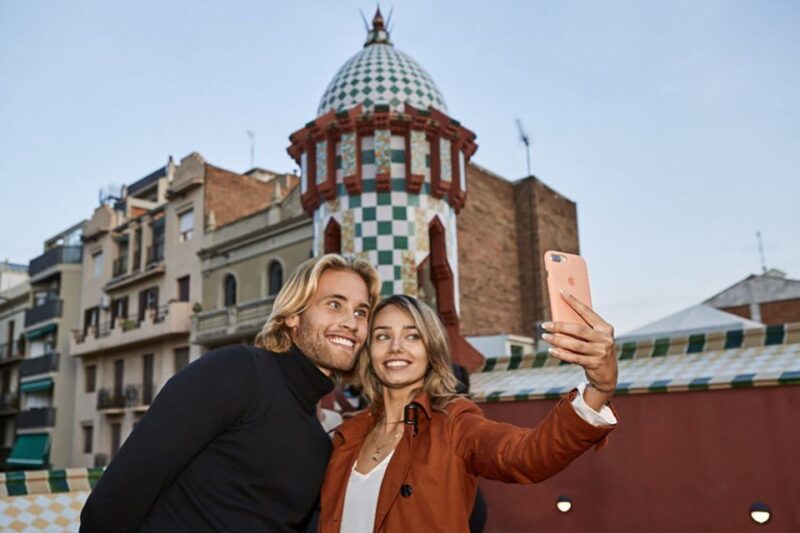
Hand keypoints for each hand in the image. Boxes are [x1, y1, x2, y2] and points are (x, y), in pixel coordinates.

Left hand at [541, 291, 616, 410]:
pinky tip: (551, 350)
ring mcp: (601, 352)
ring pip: (575, 344)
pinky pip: (574, 358)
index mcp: (605, 328)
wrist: (608, 374)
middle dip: (560, 326)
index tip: (561, 292)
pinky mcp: (594, 364)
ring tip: (545, 336)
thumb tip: (558, 319)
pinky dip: (561, 354)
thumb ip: (582, 329)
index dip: (574, 302)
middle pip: (579, 329)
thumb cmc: (596, 349)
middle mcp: (605, 339)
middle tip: (545, 325)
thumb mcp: (594, 337)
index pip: (587, 312)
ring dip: (557, 340)